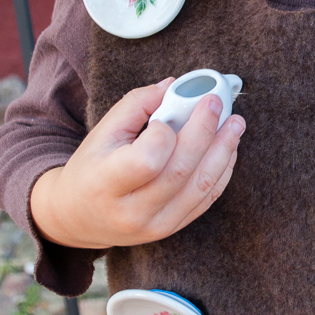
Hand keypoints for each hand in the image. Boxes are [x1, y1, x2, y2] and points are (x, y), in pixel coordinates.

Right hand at [30, 78, 245, 248]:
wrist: (79, 216)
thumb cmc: (92, 166)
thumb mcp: (103, 132)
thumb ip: (137, 105)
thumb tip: (174, 85)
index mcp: (106, 184)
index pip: (148, 160)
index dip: (164, 133)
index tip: (168, 113)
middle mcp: (132, 211)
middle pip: (181, 171)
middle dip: (205, 132)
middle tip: (217, 104)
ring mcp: (155, 225)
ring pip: (201, 187)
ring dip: (224, 151)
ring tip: (235, 124)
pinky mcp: (172, 229)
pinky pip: (207, 200)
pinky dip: (222, 171)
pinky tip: (228, 148)